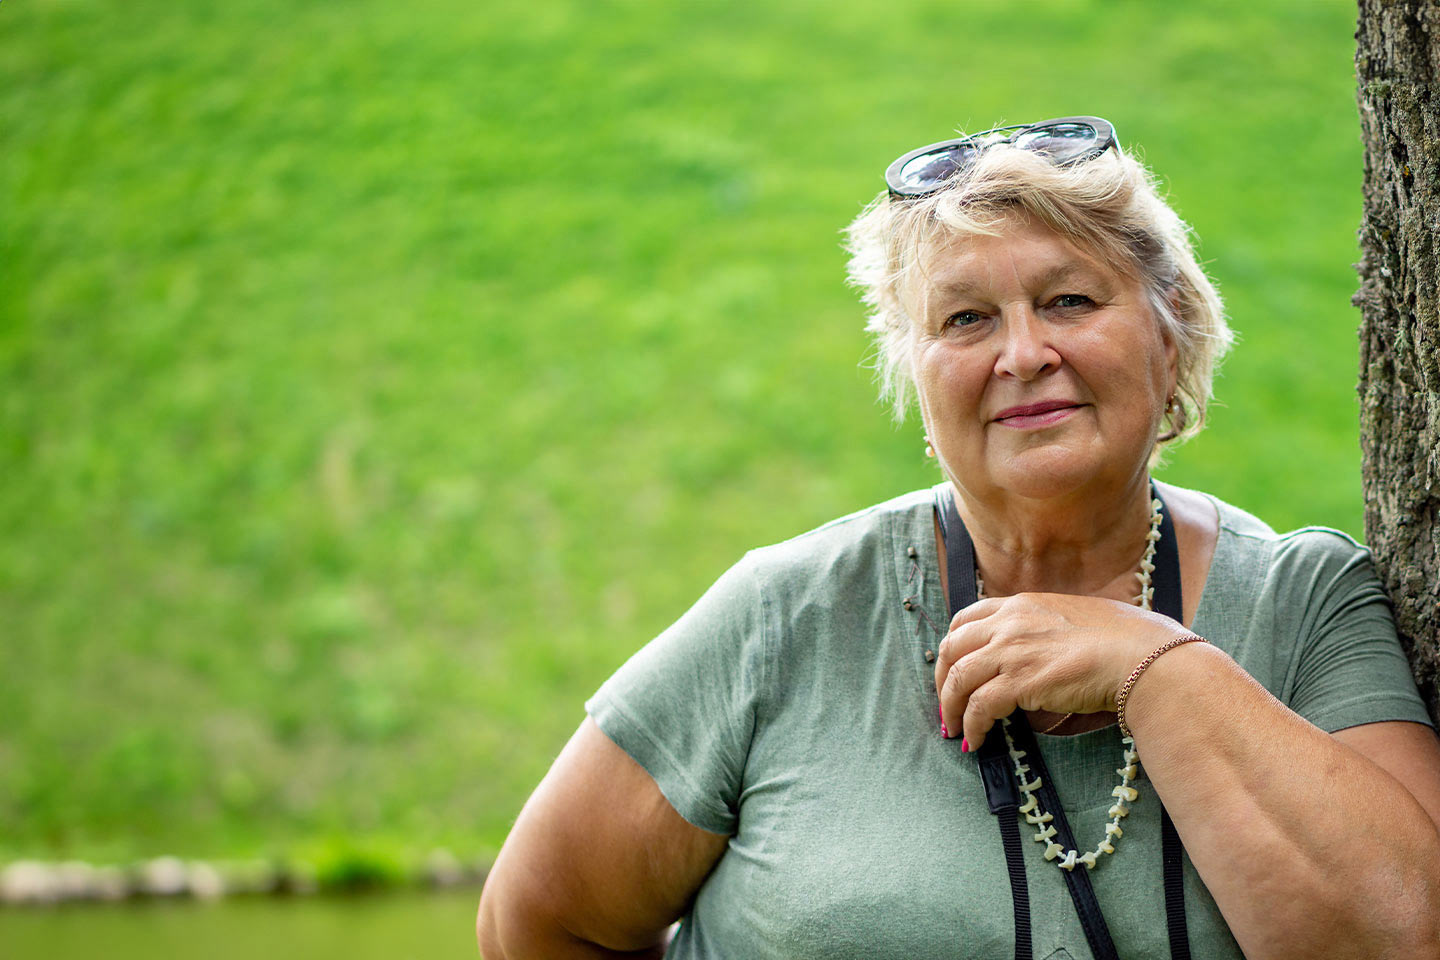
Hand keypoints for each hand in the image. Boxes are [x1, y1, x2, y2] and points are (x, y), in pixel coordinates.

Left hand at [934, 593, 1182, 750]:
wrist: (1142, 657)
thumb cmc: (1123, 640)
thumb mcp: (1073, 616)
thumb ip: (1045, 628)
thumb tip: (1036, 653)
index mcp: (1021, 604)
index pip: (966, 619)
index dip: (953, 647)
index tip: (953, 669)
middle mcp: (1009, 622)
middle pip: (951, 647)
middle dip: (942, 679)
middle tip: (947, 704)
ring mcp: (1011, 650)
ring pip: (958, 679)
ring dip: (950, 708)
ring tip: (955, 729)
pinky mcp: (1020, 681)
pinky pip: (978, 707)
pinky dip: (971, 726)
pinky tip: (975, 740)